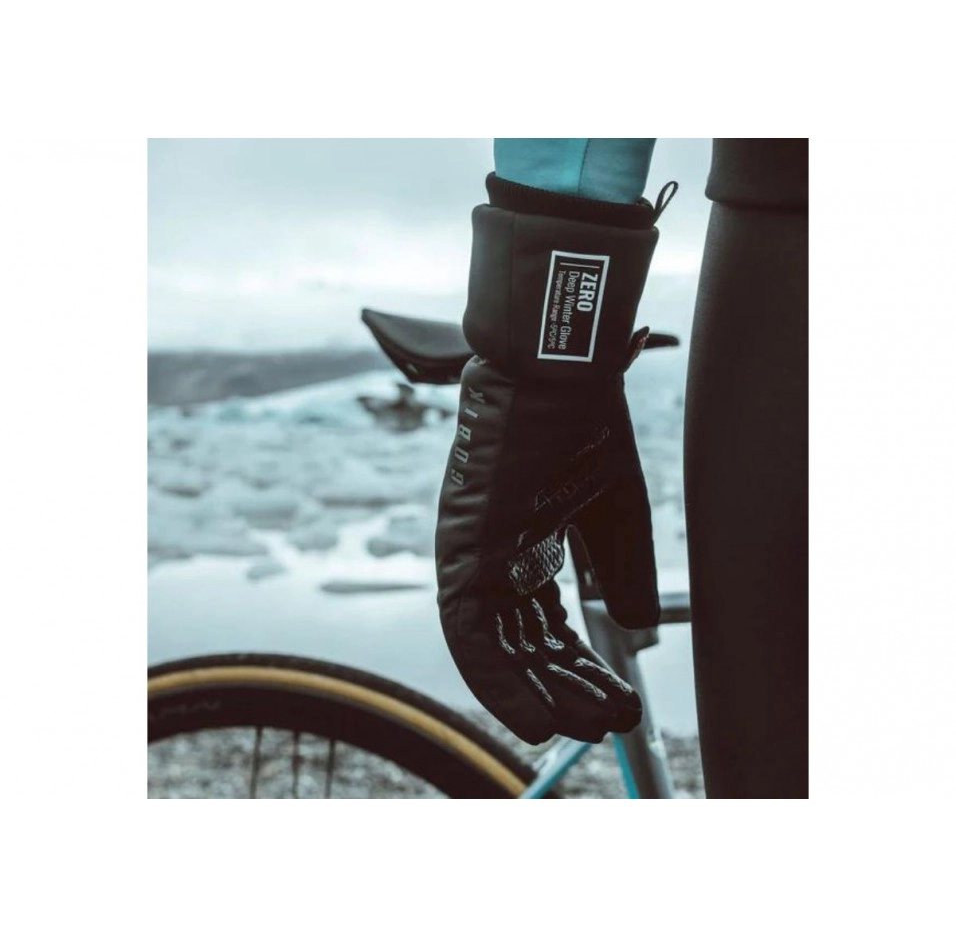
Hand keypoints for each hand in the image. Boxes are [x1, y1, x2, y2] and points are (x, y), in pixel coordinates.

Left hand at [435, 353, 658, 743]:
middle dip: (567, 686)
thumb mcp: (616, 514)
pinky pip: (469, 634)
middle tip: (611, 721)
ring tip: (588, 730)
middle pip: (524, 642)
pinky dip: (499, 682)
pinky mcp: (462, 549)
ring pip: (497, 648)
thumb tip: (632, 629)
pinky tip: (539, 721)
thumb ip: (620, 572)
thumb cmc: (584, 429)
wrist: (557, 370)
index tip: (617, 699)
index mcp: (526, 546)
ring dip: (540, 694)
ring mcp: (473, 555)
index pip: (547, 624)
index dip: (580, 665)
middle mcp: (494, 558)